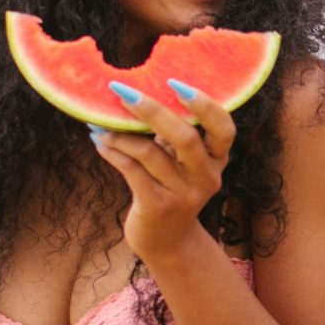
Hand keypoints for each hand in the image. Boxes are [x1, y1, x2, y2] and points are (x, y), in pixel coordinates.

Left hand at [89, 78, 236, 261]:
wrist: (167, 241)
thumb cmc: (171, 188)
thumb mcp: (183, 162)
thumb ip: (177, 133)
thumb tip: (142, 90)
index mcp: (217, 160)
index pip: (224, 128)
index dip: (204, 105)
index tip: (175, 83)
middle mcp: (206, 177)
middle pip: (185, 137)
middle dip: (152, 110)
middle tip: (123, 92)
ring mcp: (183, 195)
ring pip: (149, 153)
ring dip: (120, 133)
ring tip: (100, 123)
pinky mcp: (158, 206)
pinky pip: (131, 170)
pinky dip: (112, 151)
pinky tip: (99, 142)